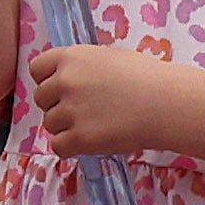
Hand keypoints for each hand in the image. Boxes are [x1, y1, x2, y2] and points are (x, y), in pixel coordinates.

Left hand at [22, 30, 181, 163]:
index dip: (48, 80)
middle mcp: (64, 81)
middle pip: (41, 98)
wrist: (167, 104)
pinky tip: (89, 141)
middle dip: (57, 105)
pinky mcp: (80, 138)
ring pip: (49, 124)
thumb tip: (64, 77)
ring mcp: (70, 110)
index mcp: (71, 57)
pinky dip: (71, 147)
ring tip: (95, 125)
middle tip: (83, 111)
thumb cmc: (146, 78)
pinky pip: (58, 146)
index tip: (62, 89)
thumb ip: (81, 67)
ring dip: (66, 127)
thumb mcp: (108, 58)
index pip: (37, 69)